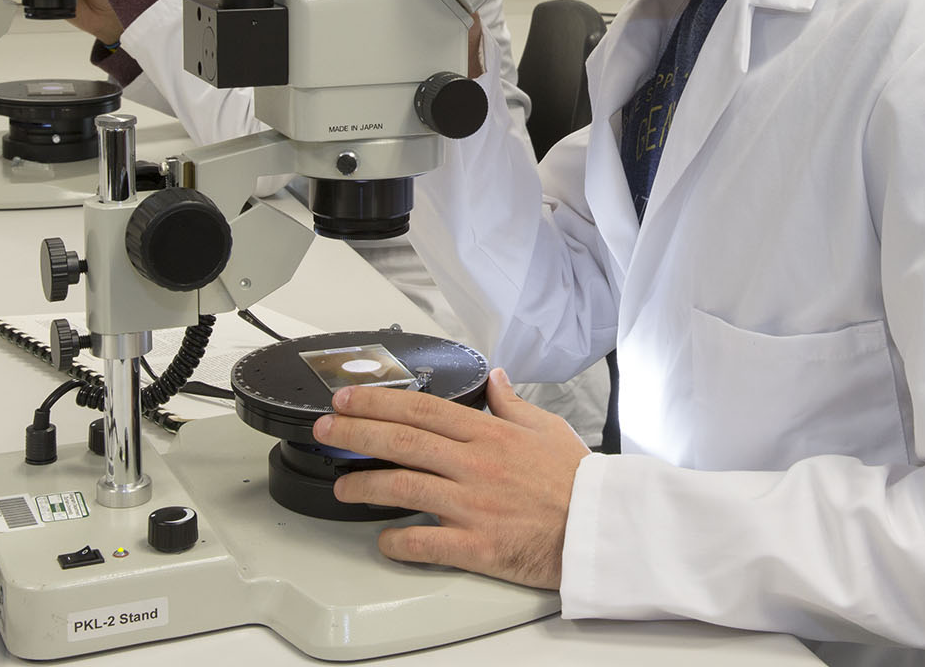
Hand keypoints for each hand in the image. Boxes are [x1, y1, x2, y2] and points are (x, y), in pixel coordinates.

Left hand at [313, 368, 587, 589]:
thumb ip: (512, 404)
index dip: (378, 402)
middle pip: (402, 441)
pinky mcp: (475, 545)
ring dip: (363, 485)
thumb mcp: (547, 428)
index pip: (422, 410)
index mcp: (489, 434)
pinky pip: (424, 543)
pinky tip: (384, 539)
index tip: (348, 399)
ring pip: (402, 488)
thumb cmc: (576, 481)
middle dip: (355, 432)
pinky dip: (397, 542)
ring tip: (342, 486)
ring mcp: (472, 505)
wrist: (599, 527)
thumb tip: (494, 378)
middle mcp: (474, 465)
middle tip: (325, 430)